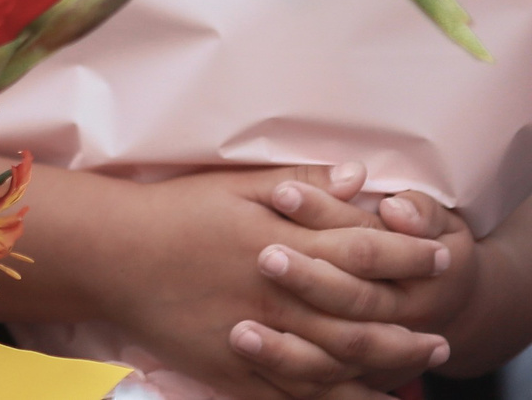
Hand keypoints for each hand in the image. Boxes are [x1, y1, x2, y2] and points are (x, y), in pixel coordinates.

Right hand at [33, 165, 448, 398]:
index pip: (363, 250)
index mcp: (280, 244)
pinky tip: (363, 396)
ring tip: (416, 363)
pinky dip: (337, 397)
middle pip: (362, 317)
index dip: (407, 252)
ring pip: (338, 361)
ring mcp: (258, 338)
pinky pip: (297, 392)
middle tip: (441, 332)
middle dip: (409, 323)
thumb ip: (300, 184)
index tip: (438, 253)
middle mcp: (277, 296)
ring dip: (386, 364)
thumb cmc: (172, 213)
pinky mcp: (235, 371)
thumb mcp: (234, 185)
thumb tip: (358, 177)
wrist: (111, 255)